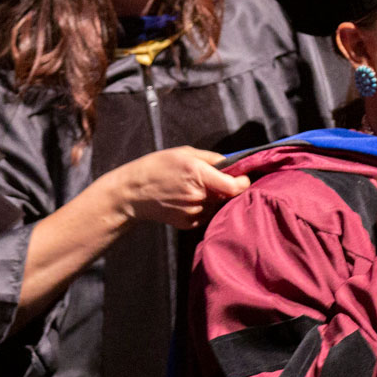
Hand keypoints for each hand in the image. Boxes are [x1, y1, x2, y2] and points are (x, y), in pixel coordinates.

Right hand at [111, 147, 249, 229]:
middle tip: (212, 179)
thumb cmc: (157, 167)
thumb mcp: (184, 153)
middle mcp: (198, 196)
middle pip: (227, 195)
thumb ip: (212, 158)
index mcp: (199, 174)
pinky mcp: (188, 223)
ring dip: (214, 198)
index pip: (235, 186)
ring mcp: (193, 212)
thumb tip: (232, 164)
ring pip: (217, 205)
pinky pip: (206, 215)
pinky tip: (187, 199)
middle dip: (226, 187)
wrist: (133, 193)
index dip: (243, 182)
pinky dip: (203, 207)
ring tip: (194, 188)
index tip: (241, 177)